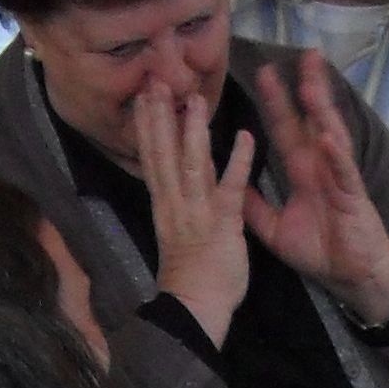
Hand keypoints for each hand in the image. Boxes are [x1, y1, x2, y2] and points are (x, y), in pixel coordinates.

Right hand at [133, 81, 252, 351]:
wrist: (196, 307)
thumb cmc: (191, 274)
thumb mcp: (178, 228)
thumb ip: (181, 196)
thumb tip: (179, 169)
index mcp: (165, 204)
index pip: (152, 157)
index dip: (147, 124)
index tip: (143, 94)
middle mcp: (176, 203)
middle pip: (163, 153)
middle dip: (159, 116)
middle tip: (156, 79)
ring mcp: (197, 213)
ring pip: (190, 165)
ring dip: (192, 130)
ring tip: (194, 97)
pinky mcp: (222, 225)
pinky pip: (230, 189)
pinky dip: (237, 162)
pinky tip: (244, 136)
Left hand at [242, 54, 388, 328]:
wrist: (351, 277)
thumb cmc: (321, 251)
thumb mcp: (274, 228)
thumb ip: (252, 205)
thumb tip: (226, 183)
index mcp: (302, 171)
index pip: (285, 128)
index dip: (275, 102)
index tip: (263, 72)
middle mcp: (321, 167)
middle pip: (311, 120)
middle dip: (305, 88)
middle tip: (300, 54)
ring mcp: (339, 178)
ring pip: (330, 135)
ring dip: (322, 110)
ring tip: (312, 82)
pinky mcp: (353, 197)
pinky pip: (343, 172)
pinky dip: (335, 155)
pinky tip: (326, 136)